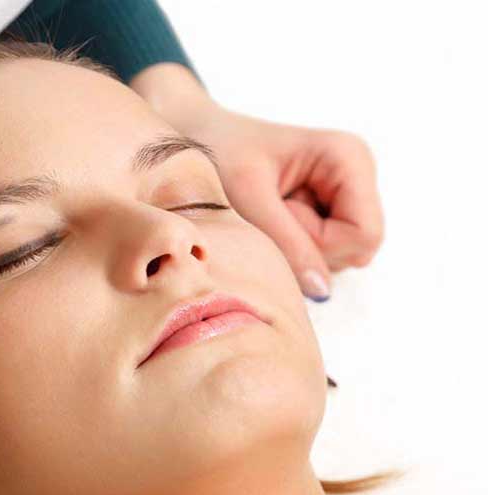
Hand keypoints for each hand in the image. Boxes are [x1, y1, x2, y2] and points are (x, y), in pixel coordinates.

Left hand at [131, 64, 384, 300]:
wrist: (193, 139)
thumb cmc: (217, 153)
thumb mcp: (247, 197)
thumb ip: (287, 242)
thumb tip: (323, 292)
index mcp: (349, 158)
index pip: (364, 235)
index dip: (322, 245)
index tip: (278, 219)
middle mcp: (355, 178)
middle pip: (354, 250)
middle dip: (306, 248)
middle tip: (264, 215)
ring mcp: (342, 198)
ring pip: (336, 258)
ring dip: (294, 249)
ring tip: (263, 213)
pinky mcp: (324, 213)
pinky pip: (318, 255)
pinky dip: (288, 248)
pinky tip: (267, 220)